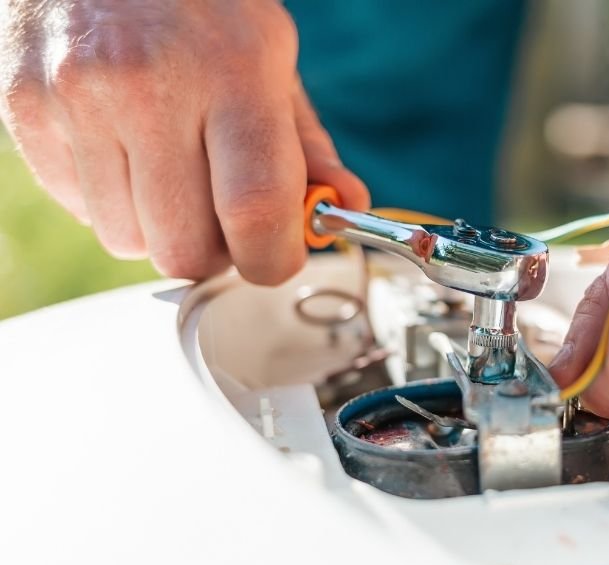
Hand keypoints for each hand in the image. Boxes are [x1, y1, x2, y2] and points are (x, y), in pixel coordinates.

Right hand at [0, 0, 368, 283]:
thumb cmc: (201, 3)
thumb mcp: (270, 54)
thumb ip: (306, 143)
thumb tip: (342, 207)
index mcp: (231, 71)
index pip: (254, 210)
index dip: (273, 259)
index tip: (278, 258)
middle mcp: (148, 86)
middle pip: (184, 249)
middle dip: (213, 251)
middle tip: (221, 213)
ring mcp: (77, 97)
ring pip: (126, 240)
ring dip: (157, 226)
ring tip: (168, 164)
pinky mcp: (25, 106)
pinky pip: (78, 208)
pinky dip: (109, 198)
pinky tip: (122, 144)